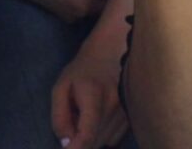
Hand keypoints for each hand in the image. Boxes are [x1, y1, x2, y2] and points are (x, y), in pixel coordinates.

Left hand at [52, 29, 128, 148]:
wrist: (111, 51)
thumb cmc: (82, 70)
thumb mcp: (61, 88)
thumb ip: (59, 117)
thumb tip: (66, 143)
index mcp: (93, 95)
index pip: (87, 136)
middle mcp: (114, 104)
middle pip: (94, 142)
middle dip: (80, 140)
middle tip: (74, 122)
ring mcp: (126, 110)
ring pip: (104, 141)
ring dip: (92, 137)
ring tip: (86, 117)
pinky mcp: (132, 114)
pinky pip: (114, 138)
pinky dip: (103, 134)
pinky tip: (99, 118)